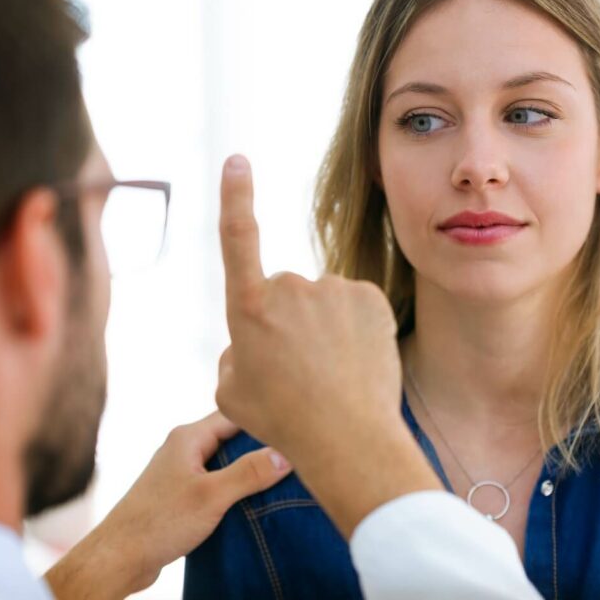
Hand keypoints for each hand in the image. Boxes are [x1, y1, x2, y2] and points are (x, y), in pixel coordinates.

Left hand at [44, 411, 290, 598]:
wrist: (119, 557)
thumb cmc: (160, 522)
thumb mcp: (212, 496)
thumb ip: (249, 473)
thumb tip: (286, 454)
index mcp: (188, 437)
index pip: (235, 414)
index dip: (264, 418)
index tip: (294, 424)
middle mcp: (184, 448)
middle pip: (232, 436)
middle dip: (261, 445)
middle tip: (296, 451)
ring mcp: (181, 471)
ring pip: (225, 461)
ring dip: (249, 469)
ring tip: (283, 476)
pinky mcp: (180, 494)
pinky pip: (216, 480)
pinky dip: (235, 487)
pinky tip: (255, 499)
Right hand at [215, 154, 439, 537]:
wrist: (348, 439)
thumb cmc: (284, 422)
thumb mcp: (231, 393)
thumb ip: (233, 355)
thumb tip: (247, 340)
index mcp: (248, 307)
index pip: (237, 238)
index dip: (236, 196)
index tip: (238, 160)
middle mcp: (289, 287)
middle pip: (284, 292)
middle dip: (288, 321)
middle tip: (299, 370)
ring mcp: (332, 288)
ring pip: (322, 300)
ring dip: (324, 326)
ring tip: (331, 373)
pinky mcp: (368, 296)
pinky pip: (353, 303)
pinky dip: (354, 326)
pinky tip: (355, 360)